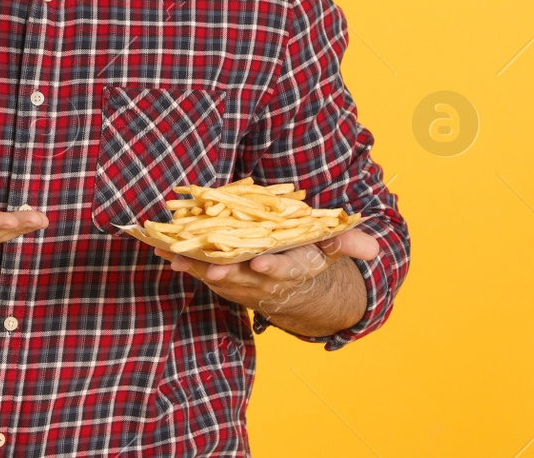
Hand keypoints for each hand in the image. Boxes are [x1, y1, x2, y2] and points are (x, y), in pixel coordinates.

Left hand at [151, 229, 378, 312]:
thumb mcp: (333, 248)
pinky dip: (180, 260)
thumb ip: (348, 243)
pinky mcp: (220, 278)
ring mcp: (239, 282)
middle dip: (225, 271)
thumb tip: (374, 248)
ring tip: (169, 254)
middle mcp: (263, 280)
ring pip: (215, 275)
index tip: (262, 263)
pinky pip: (198, 270)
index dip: (274, 267)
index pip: (285, 270)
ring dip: (192, 266)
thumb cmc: (312, 256)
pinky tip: (158, 249)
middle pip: (243, 276)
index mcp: (292, 269)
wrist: (293, 289)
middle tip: (208, 267)